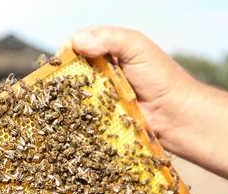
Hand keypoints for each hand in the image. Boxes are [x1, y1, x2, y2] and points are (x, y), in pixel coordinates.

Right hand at [62, 27, 227, 191]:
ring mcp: (98, 98)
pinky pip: (81, 118)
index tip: (57, 62)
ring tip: (54, 106)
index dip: (66, 53)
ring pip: (72, 97)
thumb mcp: (137, 47)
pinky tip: (64, 121)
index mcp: (107, 53)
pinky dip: (72, 119)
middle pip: (70, 73)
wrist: (176, 116)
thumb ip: (110, 39)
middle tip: (51, 87)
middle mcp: (100, 75)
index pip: (77, 48)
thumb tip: (76, 42)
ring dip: (64, 101)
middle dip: (60, 78)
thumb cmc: (160, 78)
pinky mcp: (100, 120)